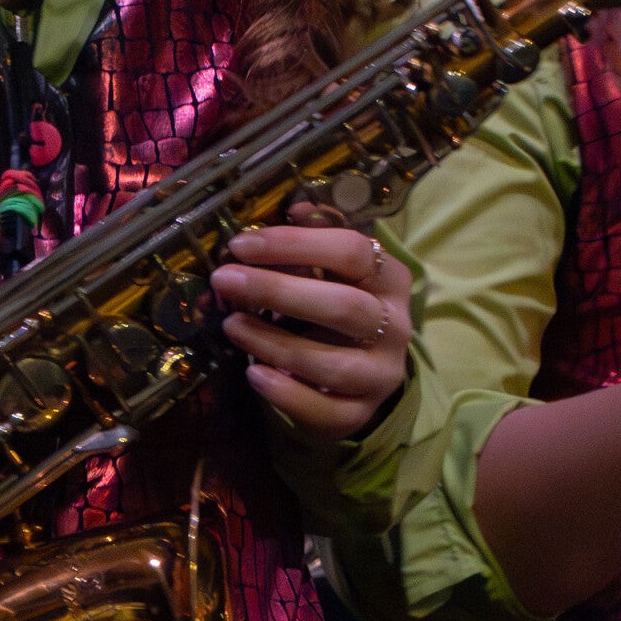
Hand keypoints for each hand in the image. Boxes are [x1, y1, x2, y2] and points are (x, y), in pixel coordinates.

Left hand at [210, 203, 411, 437]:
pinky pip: (325, 410)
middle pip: (342, 306)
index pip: (351, 252)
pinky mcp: (360, 414)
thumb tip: (297, 207)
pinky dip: (287, 394)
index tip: (241, 244)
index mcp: (389, 278)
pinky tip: (254, 374)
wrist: (360, 376)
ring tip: (230, 325)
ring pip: (332, 364)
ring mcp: (381, 375)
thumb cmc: (336, 308)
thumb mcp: (333, 270)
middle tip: (225, 279)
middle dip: (277, 291)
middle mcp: (394, 327)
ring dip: (274, 343)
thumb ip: (316, 238)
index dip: (295, 244)